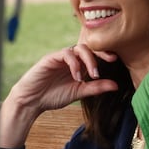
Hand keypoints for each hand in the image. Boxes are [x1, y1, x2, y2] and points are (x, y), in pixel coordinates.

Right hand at [0, 45, 118, 147]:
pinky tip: (76, 76)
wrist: (31, 102)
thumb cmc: (54, 96)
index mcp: (78, 64)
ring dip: (88, 60)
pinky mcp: (50, 58)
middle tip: (110, 62)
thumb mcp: (79, 92)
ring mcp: (60, 57)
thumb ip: (96, 88)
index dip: (105, 54)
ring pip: (78, 48)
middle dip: (100, 53)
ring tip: (92, 74)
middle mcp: (70, 58)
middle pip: (88, 47)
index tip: (115, 59)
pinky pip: (65, 54)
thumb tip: (116, 86)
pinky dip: (74, 64)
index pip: (94, 53)